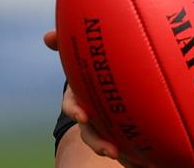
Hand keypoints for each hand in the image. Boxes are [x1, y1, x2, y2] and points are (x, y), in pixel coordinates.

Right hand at [43, 29, 142, 164]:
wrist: (102, 81)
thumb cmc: (88, 67)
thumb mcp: (77, 55)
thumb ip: (63, 44)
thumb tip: (45, 36)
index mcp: (79, 97)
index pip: (73, 107)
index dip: (76, 111)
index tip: (83, 114)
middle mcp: (89, 114)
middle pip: (91, 134)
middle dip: (99, 144)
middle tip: (112, 151)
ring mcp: (103, 123)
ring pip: (106, 143)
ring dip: (115, 151)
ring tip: (128, 157)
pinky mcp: (118, 129)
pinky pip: (126, 144)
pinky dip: (133, 154)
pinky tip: (147, 158)